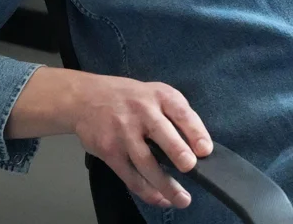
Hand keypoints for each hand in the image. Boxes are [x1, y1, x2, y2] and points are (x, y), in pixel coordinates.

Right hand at [71, 74, 212, 208]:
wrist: (87, 98)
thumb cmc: (130, 98)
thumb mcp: (156, 93)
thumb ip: (175, 114)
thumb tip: (197, 144)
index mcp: (160, 96)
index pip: (181, 113)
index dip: (195, 131)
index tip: (205, 150)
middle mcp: (142, 112)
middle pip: (161, 133)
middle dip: (176, 151)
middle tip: (190, 167)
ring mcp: (124, 132)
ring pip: (145, 161)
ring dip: (164, 183)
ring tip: (181, 199)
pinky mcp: (109, 151)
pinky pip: (129, 175)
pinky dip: (145, 190)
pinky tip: (159, 198)